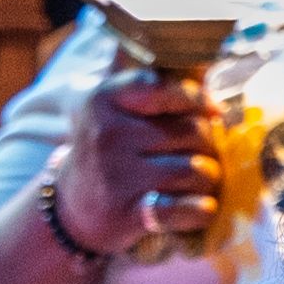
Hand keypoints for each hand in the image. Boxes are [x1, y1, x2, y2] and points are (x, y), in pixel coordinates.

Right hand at [49, 72, 228, 255]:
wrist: (72, 209)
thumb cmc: (107, 150)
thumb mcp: (110, 108)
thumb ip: (149, 85)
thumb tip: (205, 69)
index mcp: (104, 100)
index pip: (164, 87)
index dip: (197, 98)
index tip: (212, 111)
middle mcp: (109, 134)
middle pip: (192, 131)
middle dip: (208, 143)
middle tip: (203, 152)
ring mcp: (119, 176)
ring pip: (195, 169)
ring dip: (209, 178)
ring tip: (201, 180)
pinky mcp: (130, 214)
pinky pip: (184, 209)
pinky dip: (201, 209)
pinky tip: (204, 207)